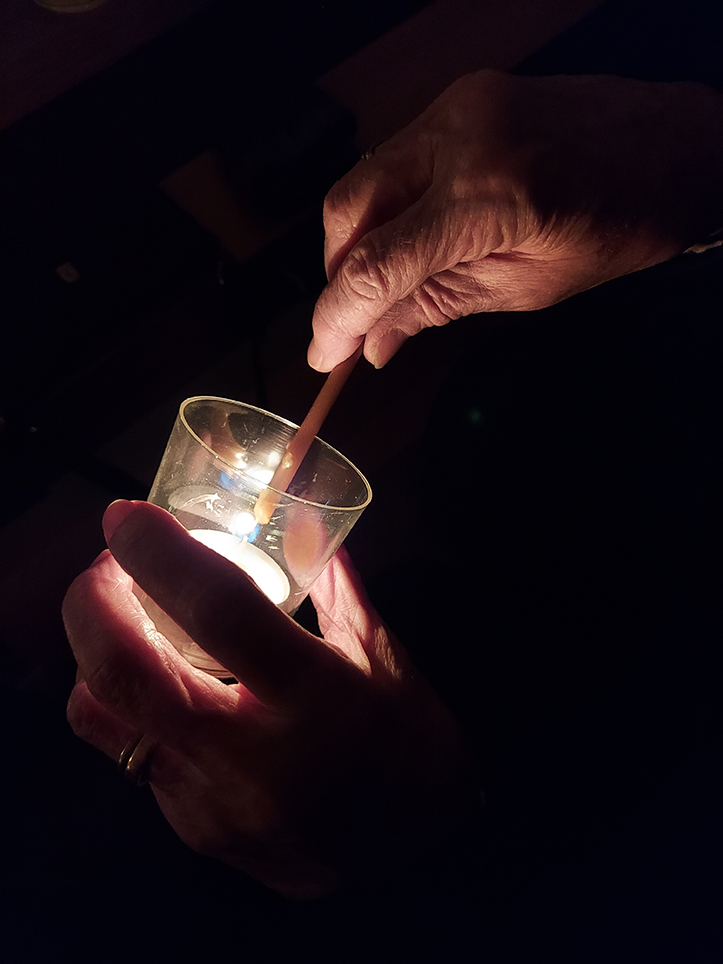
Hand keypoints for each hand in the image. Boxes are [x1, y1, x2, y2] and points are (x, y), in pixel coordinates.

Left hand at [64, 501, 476, 898]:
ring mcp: (209, 803)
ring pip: (104, 718)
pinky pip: (131, 755)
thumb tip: (298, 518)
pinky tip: (163, 684)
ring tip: (125, 619)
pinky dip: (131, 703)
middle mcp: (250, 757)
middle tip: (106, 566)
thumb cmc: (409, 745)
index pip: (217, 608)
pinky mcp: (191, 830)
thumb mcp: (385, 657)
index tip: (126, 517)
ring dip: (96, 654)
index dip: (159, 552)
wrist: (415, 860)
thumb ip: (335, 585)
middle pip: (124, 670)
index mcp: (316, 698)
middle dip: (90, 603)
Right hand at [309, 70, 722, 369]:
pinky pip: (393, 159)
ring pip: (362, 181)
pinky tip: (408, 237)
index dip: (336, 318)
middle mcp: (460, 138)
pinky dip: (387, 206)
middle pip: (348, 211)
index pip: (376, 265)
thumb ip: (437, 307)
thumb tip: (374, 343)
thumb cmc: (617, 222)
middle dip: (338, 274)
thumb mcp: (525, 286)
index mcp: (488, 198)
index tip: (324, 354)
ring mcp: (455, 108)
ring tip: (388, 283)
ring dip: (359, 240)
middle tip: (355, 320)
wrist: (669, 144)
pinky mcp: (458, 99)